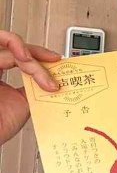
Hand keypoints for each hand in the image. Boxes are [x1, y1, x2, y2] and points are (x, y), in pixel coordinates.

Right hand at [0, 30, 59, 144]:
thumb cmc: (0, 125)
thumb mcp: (23, 102)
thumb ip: (34, 87)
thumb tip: (52, 77)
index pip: (17, 57)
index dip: (37, 55)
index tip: (56, 61)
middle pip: (12, 47)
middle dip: (36, 51)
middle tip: (54, 59)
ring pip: (10, 49)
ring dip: (29, 55)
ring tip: (43, 63)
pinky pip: (2, 52)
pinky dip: (16, 50)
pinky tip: (27, 59)